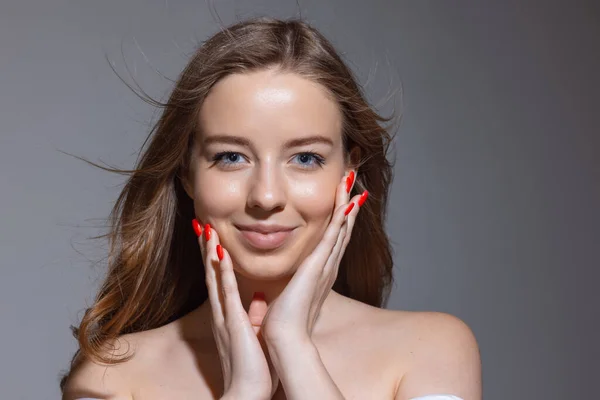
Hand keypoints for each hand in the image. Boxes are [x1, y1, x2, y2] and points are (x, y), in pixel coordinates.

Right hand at [193, 221, 278, 399]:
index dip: (214, 257)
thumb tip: (256, 297)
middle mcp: (221, 312)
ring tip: (206, 230)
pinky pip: (226, 292)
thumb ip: (252, 315)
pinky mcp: (232, 322)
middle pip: (211, 274)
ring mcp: (224, 316)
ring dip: (210, 254)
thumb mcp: (253, 334)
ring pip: (214, 278)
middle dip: (206, 249)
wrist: (247, 392)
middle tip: (202, 224)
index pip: (219, 280)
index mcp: (228, 315)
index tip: (212, 236)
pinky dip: (221, 272)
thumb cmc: (252, 366)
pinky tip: (219, 254)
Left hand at [260, 171, 367, 345]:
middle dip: (347, 204)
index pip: (331, 240)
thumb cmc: (284, 322)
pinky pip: (334, 235)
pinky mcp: (319, 266)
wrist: (285, 338)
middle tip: (352, 181)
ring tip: (351, 181)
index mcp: (319, 274)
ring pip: (341, 227)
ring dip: (346, 203)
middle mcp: (327, 267)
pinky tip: (348, 200)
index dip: (338, 219)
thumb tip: (264, 291)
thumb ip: (280, 291)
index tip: (341, 199)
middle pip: (342, 229)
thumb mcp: (284, 298)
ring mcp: (325, 265)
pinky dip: (342, 217)